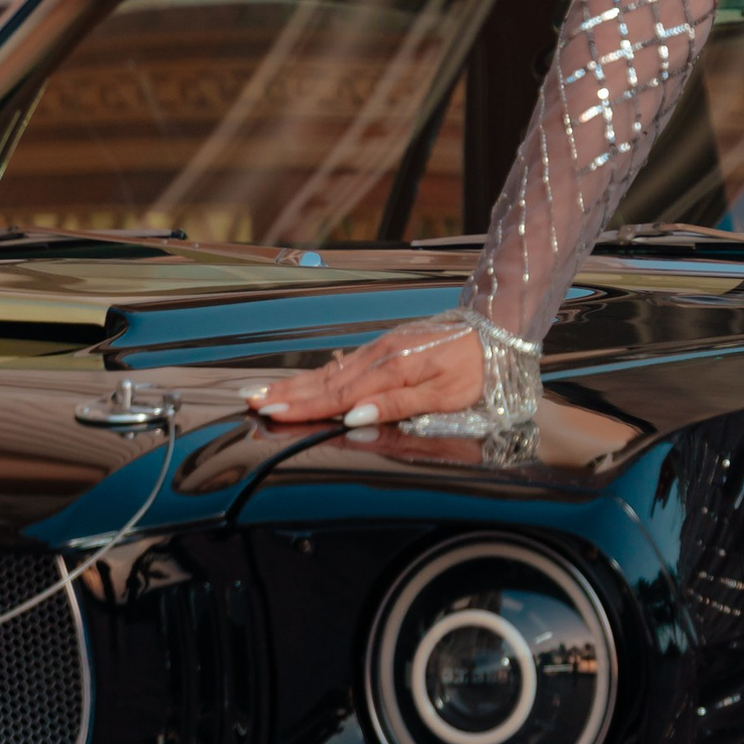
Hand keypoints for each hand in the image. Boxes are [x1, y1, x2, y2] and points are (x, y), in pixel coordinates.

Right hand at [245, 325, 486, 431]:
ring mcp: (379, 350)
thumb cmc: (475, 366)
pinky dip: (317, 375)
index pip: (338, 395)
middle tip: (250, 402)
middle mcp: (379, 357)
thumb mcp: (446, 395)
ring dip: (295, 385)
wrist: (493, 328)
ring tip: (263, 392)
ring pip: (329, 372)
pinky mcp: (383, 348)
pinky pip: (342, 364)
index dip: (303, 407)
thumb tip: (356, 415)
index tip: (271, 412)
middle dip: (286, 394)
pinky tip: (301, 382)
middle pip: (325, 382)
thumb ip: (398, 405)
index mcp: (393, 371)